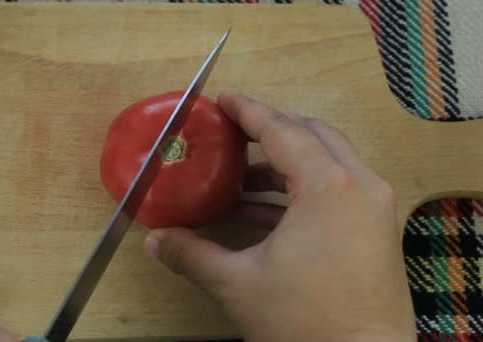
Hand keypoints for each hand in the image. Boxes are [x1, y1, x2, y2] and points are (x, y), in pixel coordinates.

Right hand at [144, 93, 415, 341]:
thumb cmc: (304, 322)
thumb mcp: (239, 284)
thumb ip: (192, 254)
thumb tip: (154, 241)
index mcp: (328, 187)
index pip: (282, 131)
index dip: (249, 111)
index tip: (224, 100)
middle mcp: (360, 185)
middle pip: (312, 135)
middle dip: (270, 130)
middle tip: (233, 134)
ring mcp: (374, 207)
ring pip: (328, 161)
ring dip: (285, 163)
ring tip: (241, 178)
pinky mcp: (377, 229)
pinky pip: (338, 190)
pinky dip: (303, 190)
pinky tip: (265, 210)